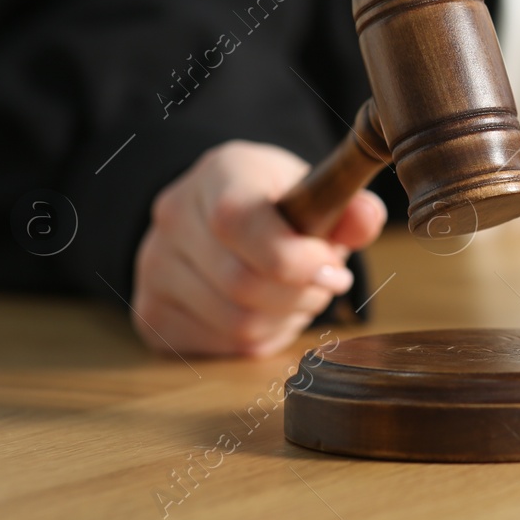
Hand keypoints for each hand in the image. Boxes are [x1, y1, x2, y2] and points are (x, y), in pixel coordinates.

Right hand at [131, 141, 385, 356]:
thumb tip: (368, 217)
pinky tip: (270, 312)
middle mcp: (173, 215)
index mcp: (219, 173)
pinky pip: (221, 346)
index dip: (293, 258)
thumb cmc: (279, 205)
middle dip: (302, 295)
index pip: (238, 222)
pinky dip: (261, 339)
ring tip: (300, 297)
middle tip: (327, 284)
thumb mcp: (316, 193)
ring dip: (286, 319)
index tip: (334, 268)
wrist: (221, 216)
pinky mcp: (151, 312)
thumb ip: (349, 209)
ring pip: (236, 323)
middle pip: (242, 283)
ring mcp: (153, 266)